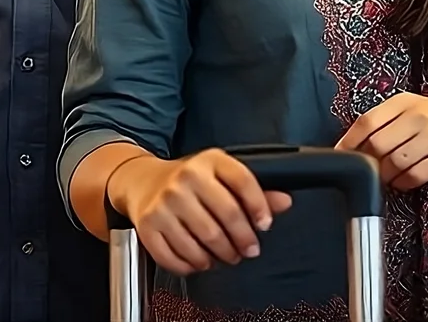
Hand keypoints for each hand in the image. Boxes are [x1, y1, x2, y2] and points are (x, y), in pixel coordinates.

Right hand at [108, 150, 293, 275]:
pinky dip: (192, 266)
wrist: (143, 181)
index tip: (265, 225)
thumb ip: (253, 190)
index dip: (260, 207)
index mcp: (209, 161)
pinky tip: (200, 261)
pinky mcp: (148, 225)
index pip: (244, 182)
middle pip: (226, 218)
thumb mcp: (221, 175)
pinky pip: (175, 257)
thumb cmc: (189, 181)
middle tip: (248, 250)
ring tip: (225, 256)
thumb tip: (284, 202)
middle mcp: (185, 179)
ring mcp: (164, 203)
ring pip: (203, 242)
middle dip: (243, 241)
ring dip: (220, 257)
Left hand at [335, 92, 427, 190]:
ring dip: (387, 176)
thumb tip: (352, 146)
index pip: (368, 121)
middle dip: (370, 163)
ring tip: (389, 176)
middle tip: (370, 170)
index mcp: (404, 102)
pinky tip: (405, 180)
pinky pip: (417, 175)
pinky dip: (405, 182)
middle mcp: (419, 116)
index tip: (341, 156)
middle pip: (379, 145)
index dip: (350, 141)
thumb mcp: (412, 108)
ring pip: (396, 162)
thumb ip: (385, 122)